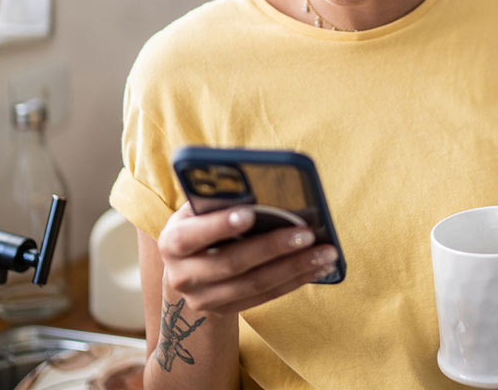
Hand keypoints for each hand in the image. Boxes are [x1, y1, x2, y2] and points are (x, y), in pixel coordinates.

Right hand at [156, 203, 337, 315]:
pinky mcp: (226, 312)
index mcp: (172, 243)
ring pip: (254, 284)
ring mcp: (204, 299)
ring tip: (325, 252)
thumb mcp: (198, 211)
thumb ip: (218, 200)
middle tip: (307, 233)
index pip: (192, 235)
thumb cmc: (200, 226)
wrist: (188, 272)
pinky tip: (318, 267)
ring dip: (294, 267)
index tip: (250, 213)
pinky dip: (295, 280)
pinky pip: (266, 296)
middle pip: (232, 263)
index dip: (219, 225)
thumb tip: (256, 184)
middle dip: (273, 247)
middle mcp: (183, 276)